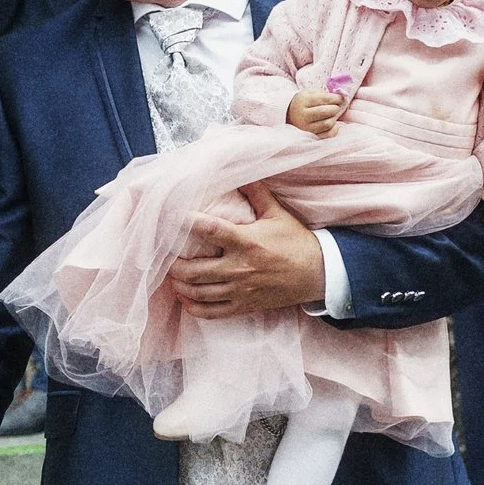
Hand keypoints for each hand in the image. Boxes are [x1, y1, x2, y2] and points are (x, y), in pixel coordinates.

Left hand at [170, 182, 324, 318]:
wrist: (317, 274)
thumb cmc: (295, 242)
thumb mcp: (278, 214)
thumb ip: (257, 194)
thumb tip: (243, 172)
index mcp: (247, 242)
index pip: (211, 231)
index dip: (189, 223)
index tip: (173, 217)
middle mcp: (240, 269)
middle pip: (195, 270)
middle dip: (174, 265)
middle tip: (166, 256)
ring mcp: (240, 291)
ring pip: (199, 293)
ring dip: (180, 285)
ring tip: (172, 275)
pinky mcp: (243, 306)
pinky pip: (212, 312)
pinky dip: (194, 307)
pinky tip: (185, 298)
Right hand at [285, 89, 346, 136]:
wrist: (290, 114)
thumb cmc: (306, 102)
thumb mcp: (311, 93)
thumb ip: (325, 94)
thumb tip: (343, 98)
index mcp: (303, 101)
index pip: (323, 99)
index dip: (336, 98)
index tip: (341, 98)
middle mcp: (303, 115)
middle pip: (326, 112)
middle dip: (336, 108)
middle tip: (336, 107)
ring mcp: (306, 128)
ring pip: (328, 124)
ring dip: (334, 118)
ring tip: (333, 115)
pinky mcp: (311, 136)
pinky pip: (328, 135)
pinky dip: (334, 129)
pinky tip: (333, 123)